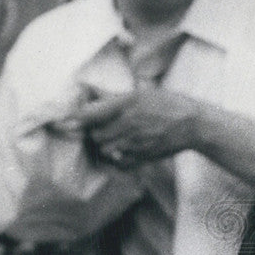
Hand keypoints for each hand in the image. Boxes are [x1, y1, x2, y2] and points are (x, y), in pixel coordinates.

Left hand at [65, 89, 203, 167]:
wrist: (192, 124)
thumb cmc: (169, 104)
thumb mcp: (143, 92)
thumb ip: (117, 98)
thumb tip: (92, 98)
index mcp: (127, 103)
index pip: (90, 113)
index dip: (73, 119)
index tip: (61, 121)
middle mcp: (128, 123)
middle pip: (95, 135)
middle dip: (94, 133)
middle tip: (101, 129)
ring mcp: (135, 142)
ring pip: (105, 149)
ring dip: (105, 146)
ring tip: (114, 140)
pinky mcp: (142, 157)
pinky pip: (119, 163)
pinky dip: (117, 159)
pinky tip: (123, 151)